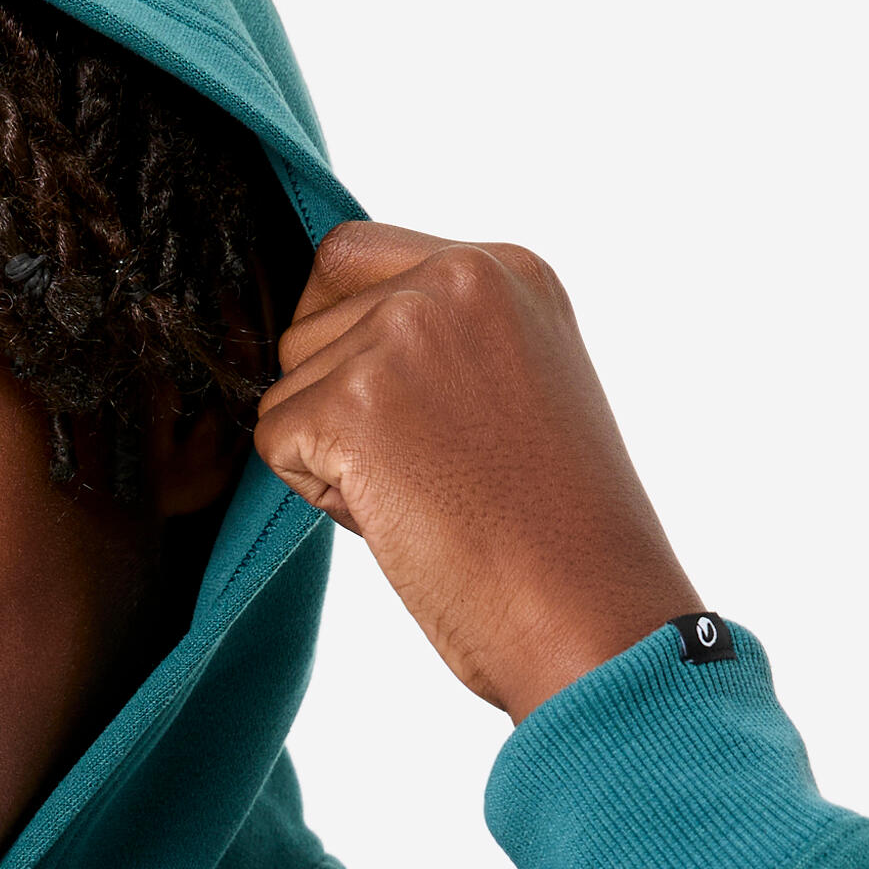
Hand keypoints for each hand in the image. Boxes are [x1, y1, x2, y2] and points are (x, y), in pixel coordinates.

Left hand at [255, 223, 698, 722]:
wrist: (594, 612)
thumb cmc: (560, 531)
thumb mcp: (520, 383)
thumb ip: (444, 338)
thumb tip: (330, 338)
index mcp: (506, 267)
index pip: (349, 256)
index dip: (342, 335)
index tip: (396, 409)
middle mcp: (456, 278)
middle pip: (306, 319)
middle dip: (335, 397)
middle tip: (426, 466)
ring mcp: (402, 334)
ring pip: (286, 385)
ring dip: (330, 452)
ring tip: (426, 495)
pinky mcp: (353, 403)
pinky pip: (275, 440)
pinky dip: (320, 498)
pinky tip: (404, 520)